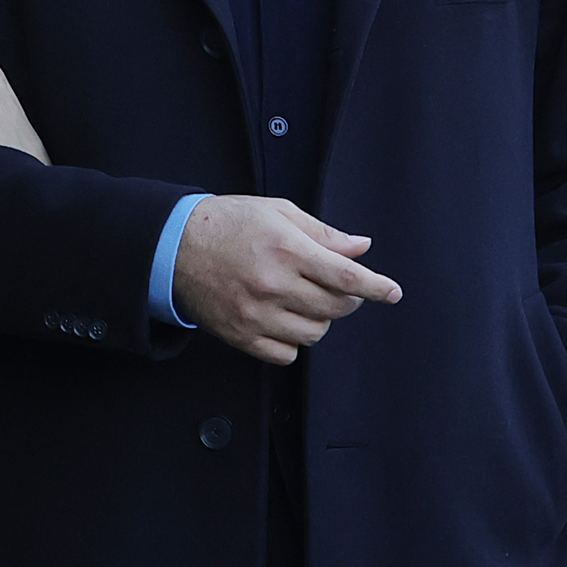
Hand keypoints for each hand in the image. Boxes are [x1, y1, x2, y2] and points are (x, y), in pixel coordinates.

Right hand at [172, 197, 399, 365]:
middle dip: (348, 298)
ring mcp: (256, 314)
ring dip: (321, 319)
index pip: (346, 277)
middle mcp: (273, 284)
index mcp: (286, 249)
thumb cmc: (227, 224)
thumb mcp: (277, 212)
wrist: (174, 247)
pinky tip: (285, 320)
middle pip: (336, 307)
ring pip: (315, 332)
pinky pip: (287, 354)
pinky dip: (294, 341)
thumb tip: (360, 248)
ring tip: (304, 300)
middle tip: (339, 287)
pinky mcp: (241, 335)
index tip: (392, 293)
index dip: (376, 287)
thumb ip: (322, 232)